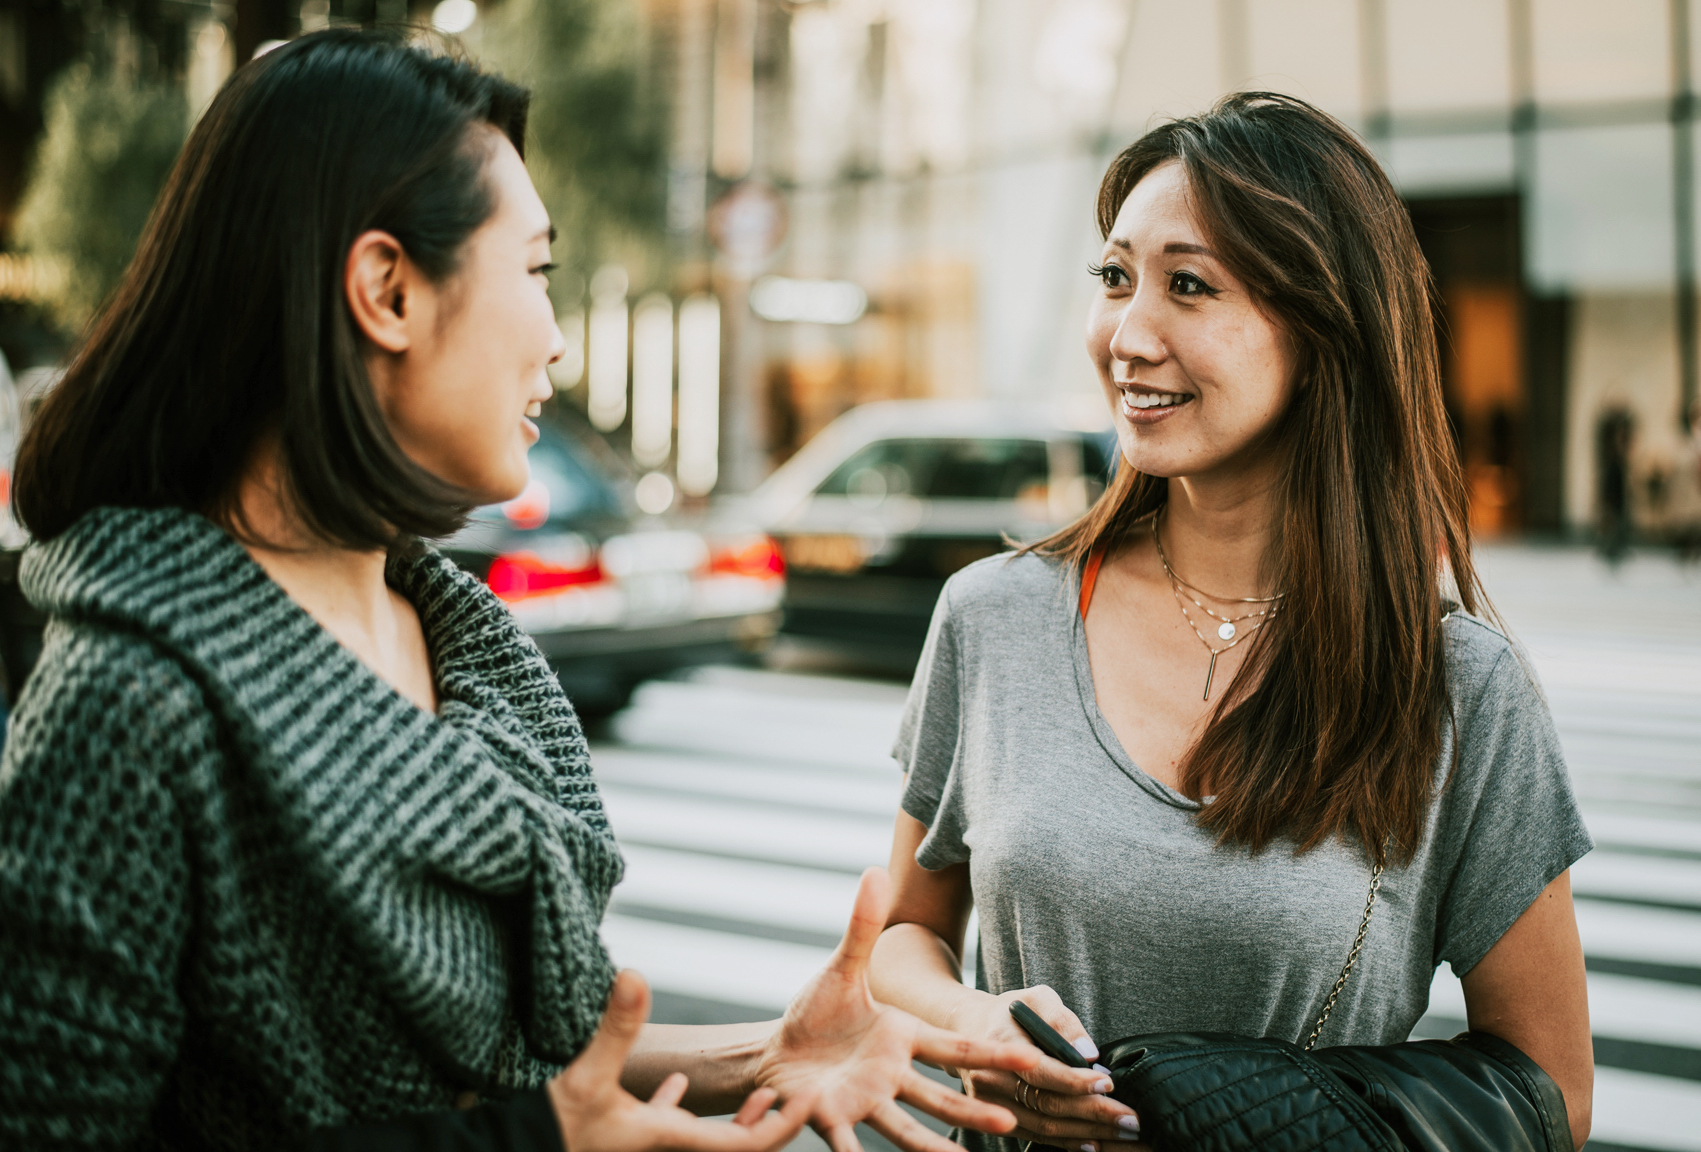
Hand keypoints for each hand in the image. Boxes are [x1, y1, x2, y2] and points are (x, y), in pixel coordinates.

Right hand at [549, 970, 812, 1151]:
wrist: (515, 1150)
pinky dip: (677, 1110)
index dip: (782, 1127)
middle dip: (766, 1124)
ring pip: (699, 1138)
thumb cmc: (552, 1124)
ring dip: (731, 1120)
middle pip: (732, 1147)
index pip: (745, 1147)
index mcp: (670, 1141)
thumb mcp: (585, 1073)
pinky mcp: (620, 1139)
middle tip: (796, 1096)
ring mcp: (644, 1146)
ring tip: (759, 1095)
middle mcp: (665, 1150)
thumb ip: (615, 1026)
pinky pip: (661, 1129)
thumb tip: (634, 974)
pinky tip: (672, 1086)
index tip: (810, 1102)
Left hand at [755, 868, 1040, 1151]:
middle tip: (1012, 1122)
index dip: (993, 1054)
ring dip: (931, 1147)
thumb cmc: (818, 1013)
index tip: (1033, 1058)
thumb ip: (863, 926)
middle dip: (975, 1111)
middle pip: (939, 1095)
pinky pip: (847, 1144)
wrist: (775, 1051)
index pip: (954, 1046)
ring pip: (904, 1128)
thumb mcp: (842, 967)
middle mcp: (890, 1075)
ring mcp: (864, 1100)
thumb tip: (875, 871)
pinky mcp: (830, 1119)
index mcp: (901, 1038)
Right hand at [947, 986, 1146, 1151]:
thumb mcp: (1036, 998)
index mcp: (999, 1042)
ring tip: (1125, 1133)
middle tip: (1131, 1119)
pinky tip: (1097, 1142)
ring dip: (1090, 1133)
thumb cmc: (1011, 1013)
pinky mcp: (999, 1120)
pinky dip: (1070, 1142)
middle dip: (1095, 1113)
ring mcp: (991, 1104)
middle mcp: (991, 1078)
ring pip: (1046, 1127)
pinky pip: (1038, 1136)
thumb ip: (1062, 1019)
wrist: (970, 1031)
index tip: (1108, 1083)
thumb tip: (1089, 1053)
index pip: (1041, 1071)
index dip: (1076, 1081)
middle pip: (1048, 1105)